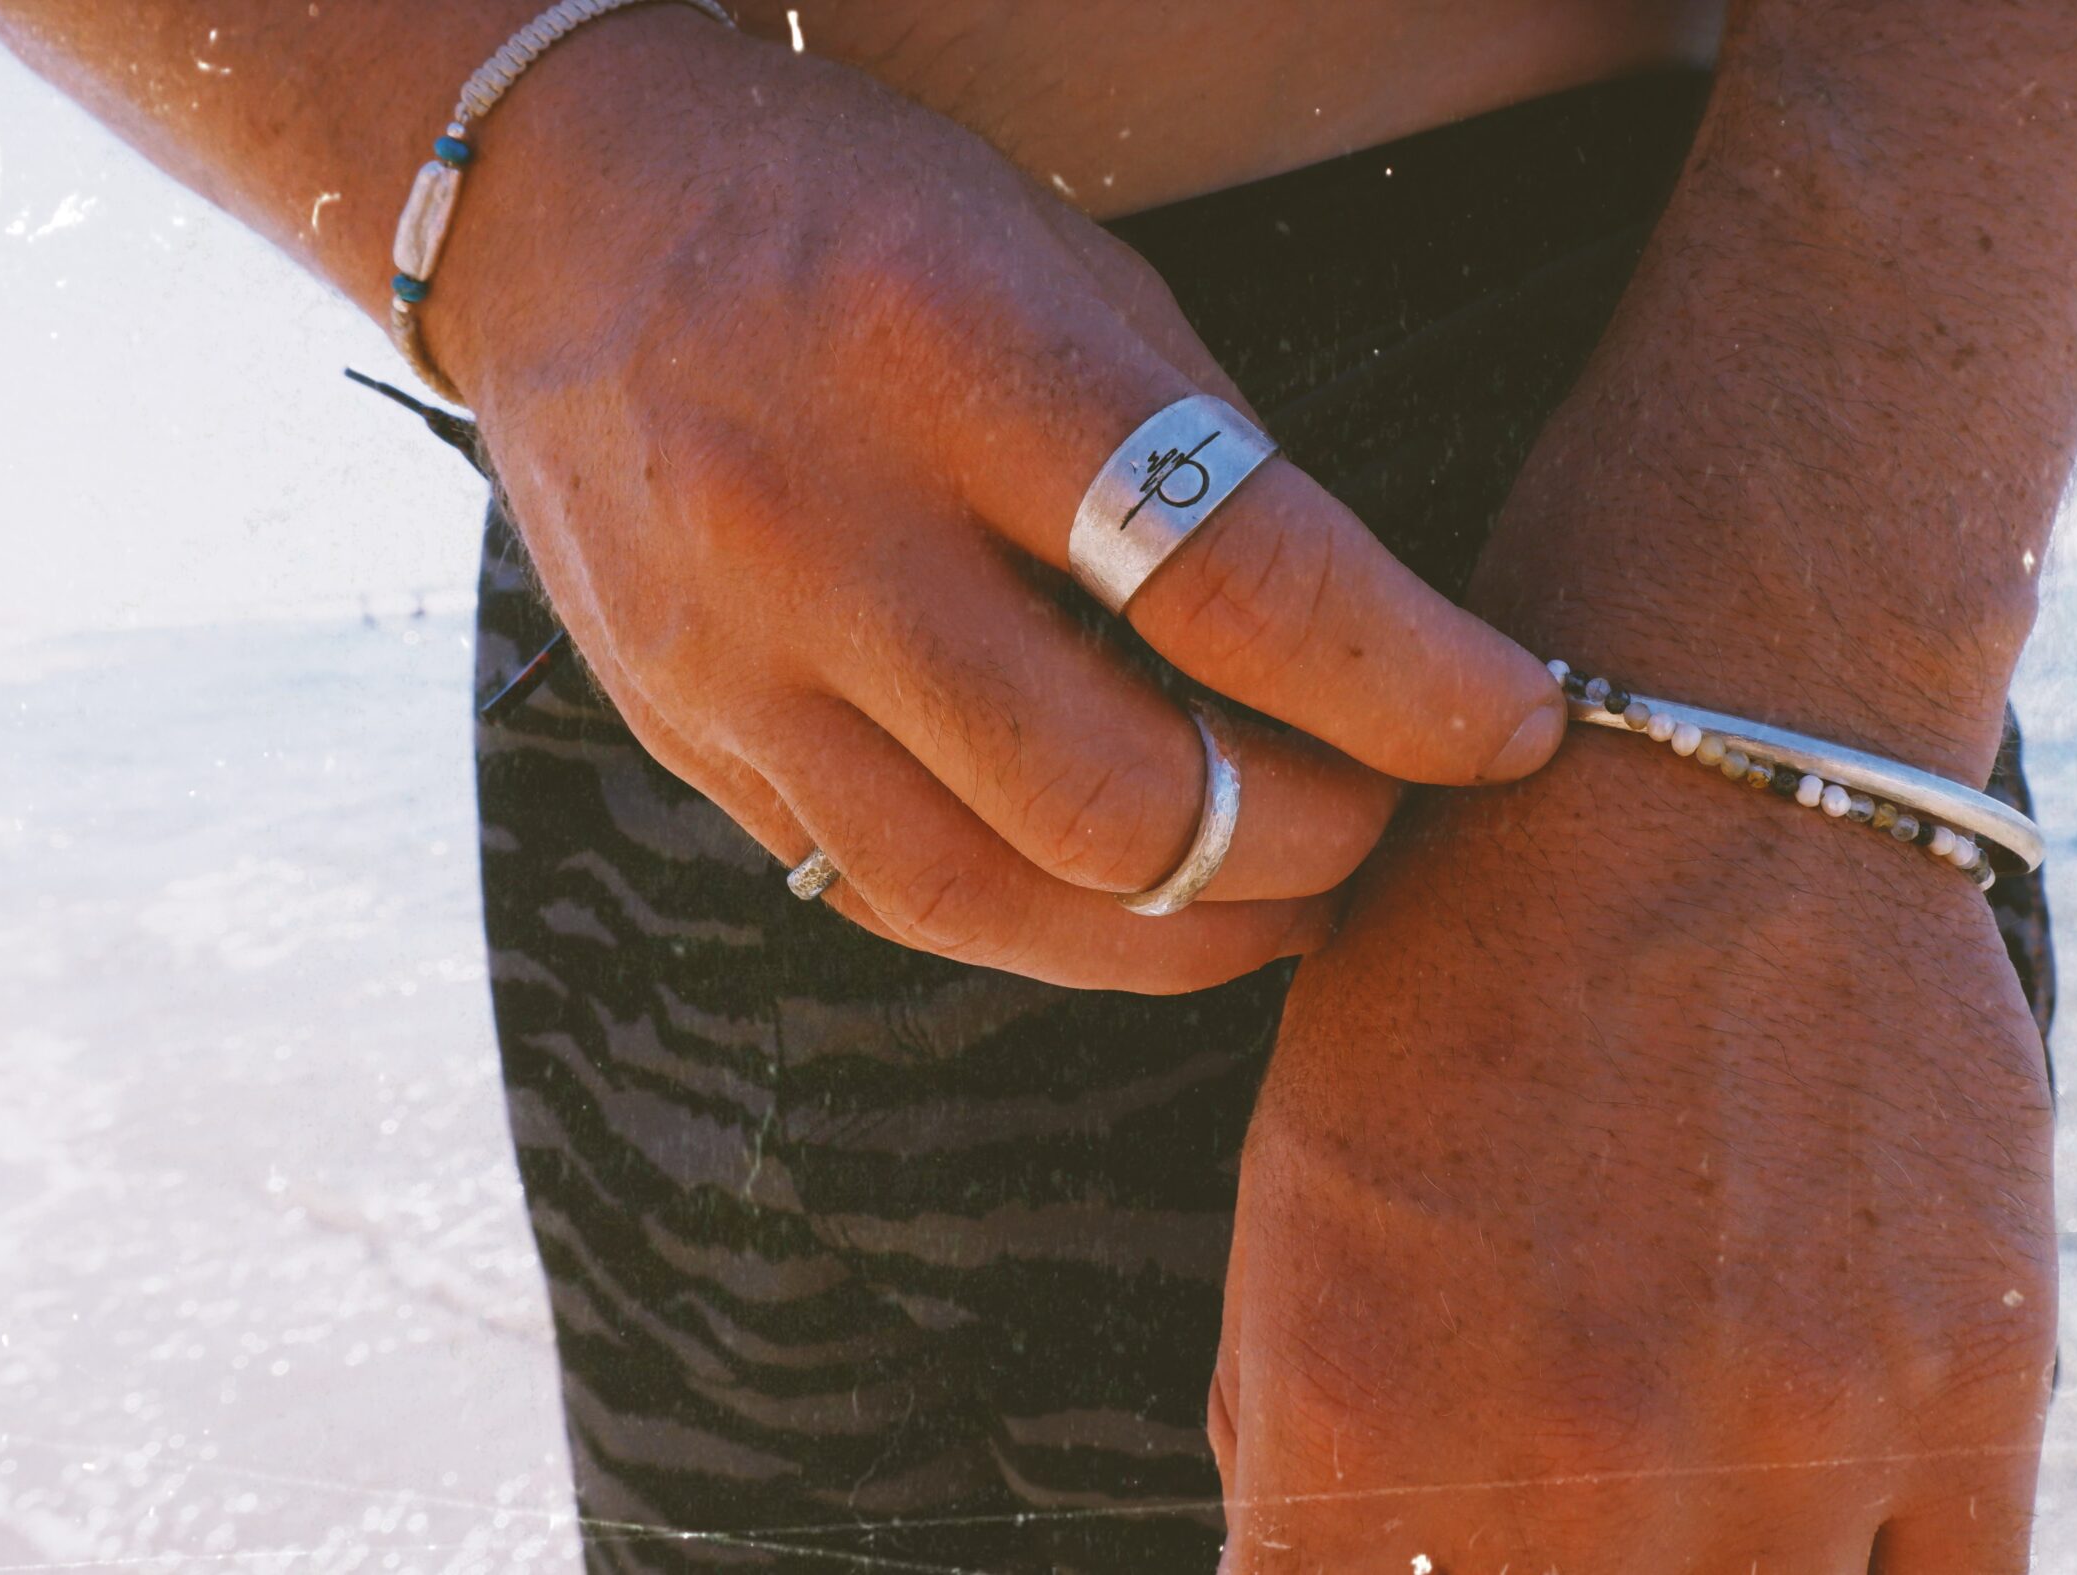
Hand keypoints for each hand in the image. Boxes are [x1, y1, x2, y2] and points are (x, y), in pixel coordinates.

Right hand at [429, 12, 1564, 991]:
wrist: (561, 216)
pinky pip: (894, 899)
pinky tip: (1133, 889)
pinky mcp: (687, 741)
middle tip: (1390, 814)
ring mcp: (732, 656)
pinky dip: (1050, 923)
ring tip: (1289, 891)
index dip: (1414, 686)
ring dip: (1192, 930)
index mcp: (955, 351)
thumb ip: (1211, 464)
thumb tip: (1373, 660)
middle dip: (1312, 841)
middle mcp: (823, 522)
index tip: (1515, 725)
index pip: (1235, 582)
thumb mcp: (1069, 267)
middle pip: (1119, 798)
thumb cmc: (861, 220)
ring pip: (1001, 899)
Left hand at [1210, 741, 2057, 1569]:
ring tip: (1667, 1517)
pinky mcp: (1976, 1383)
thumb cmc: (1459, 976)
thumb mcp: (1296, 1201)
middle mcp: (1578, 1457)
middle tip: (1542, 1521)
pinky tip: (1809, 1527)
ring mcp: (1796, 1432)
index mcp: (1367, 1416)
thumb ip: (1298, 1444)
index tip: (1399, 1559)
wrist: (1697, 769)